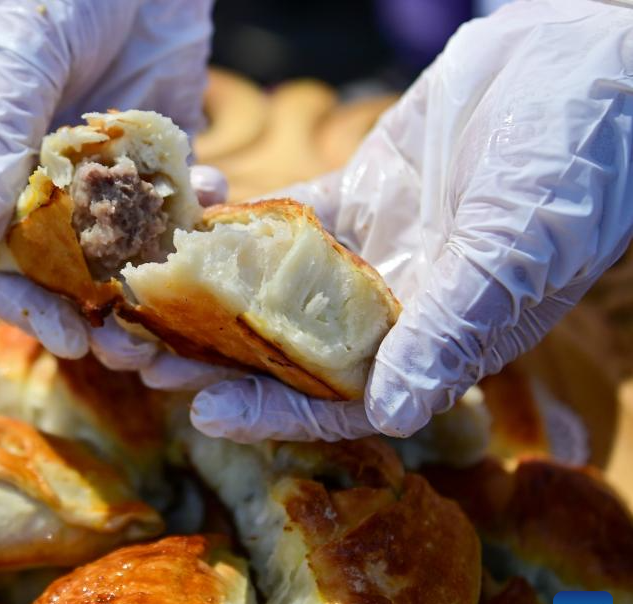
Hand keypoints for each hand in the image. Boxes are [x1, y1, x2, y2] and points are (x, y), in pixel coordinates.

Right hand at [0, 0, 218, 362]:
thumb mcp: (16, 55)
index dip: (15, 302)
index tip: (62, 332)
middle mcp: (38, 178)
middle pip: (53, 271)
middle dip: (92, 313)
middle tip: (136, 349)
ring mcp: (100, 169)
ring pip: (119, 251)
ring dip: (149, 283)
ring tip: (182, 307)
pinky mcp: (156, 153)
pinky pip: (171, 203)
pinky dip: (192, 212)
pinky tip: (214, 196)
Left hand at [185, 0, 632, 442]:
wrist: (586, 61)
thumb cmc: (580, 160)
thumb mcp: (517, 246)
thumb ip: (451, 326)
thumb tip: (391, 415)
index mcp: (443, 339)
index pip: (345, 395)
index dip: (277, 410)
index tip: (207, 413)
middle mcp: (401, 307)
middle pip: (294, 351)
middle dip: (221, 359)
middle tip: (144, 361)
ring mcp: (376, 252)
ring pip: (279, 291)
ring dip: (214, 299)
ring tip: (145, 302)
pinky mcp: (360, 198)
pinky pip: (289, 222)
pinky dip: (241, 228)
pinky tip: (188, 231)